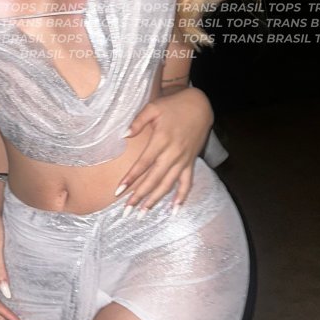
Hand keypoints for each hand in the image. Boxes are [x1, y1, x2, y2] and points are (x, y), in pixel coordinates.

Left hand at [115, 87, 213, 215]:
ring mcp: (183, 160)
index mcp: (162, 140)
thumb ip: (138, 121)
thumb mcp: (154, 107)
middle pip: (154, 179)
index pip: (143, 164)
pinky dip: (182, 197)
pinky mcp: (191, 162)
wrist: (200, 105)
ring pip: (168, 184)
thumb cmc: (174, 105)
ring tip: (143, 213)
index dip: (131, 178)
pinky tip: (174, 211)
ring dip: (155, 200)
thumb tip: (123, 135)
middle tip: (126, 211)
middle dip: (139, 196)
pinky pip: (187, 183)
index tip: (118, 191)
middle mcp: (173, 153)